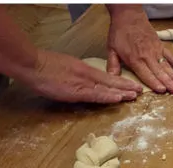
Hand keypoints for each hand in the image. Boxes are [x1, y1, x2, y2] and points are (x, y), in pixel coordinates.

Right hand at [25, 49, 141, 103]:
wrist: (33, 65)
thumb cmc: (44, 68)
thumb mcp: (64, 69)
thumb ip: (74, 78)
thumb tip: (80, 86)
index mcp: (83, 70)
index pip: (105, 77)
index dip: (118, 81)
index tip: (129, 85)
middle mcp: (86, 75)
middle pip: (110, 81)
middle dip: (125, 86)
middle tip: (139, 90)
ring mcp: (82, 83)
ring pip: (106, 88)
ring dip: (122, 92)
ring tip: (135, 95)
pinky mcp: (76, 91)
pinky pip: (96, 95)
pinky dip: (108, 97)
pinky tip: (118, 98)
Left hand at [107, 5, 172, 94]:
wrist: (128, 15)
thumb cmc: (119, 32)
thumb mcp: (111, 49)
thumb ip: (112, 65)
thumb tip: (111, 79)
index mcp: (135, 59)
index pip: (146, 74)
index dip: (154, 83)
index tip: (162, 90)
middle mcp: (147, 56)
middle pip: (159, 72)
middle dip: (168, 83)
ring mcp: (155, 50)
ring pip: (166, 66)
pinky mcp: (160, 46)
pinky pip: (171, 56)